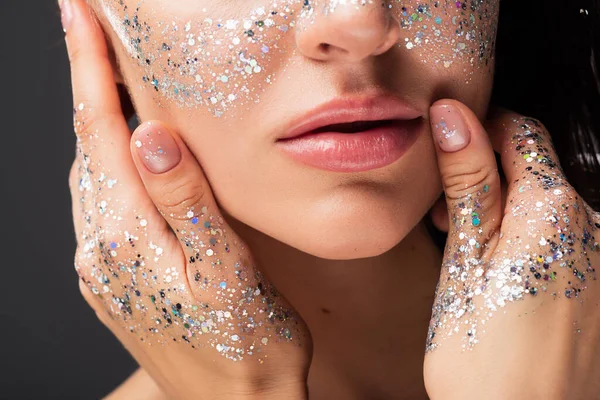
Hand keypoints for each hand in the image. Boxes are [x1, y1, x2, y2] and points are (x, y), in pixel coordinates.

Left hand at [62, 0, 310, 397]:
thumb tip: (149, 134)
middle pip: (87, 147)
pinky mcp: (113, 282)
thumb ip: (186, 202)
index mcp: (128, 238)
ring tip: (102, 79)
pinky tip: (120, 157)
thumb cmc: (248, 345)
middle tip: (88, 31)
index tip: (78, 15)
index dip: (88, 68)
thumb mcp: (227, 271)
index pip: (101, 132)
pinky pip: (98, 208)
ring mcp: (101, 269)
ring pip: (90, 176)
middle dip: (84, 83)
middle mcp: (100, 251)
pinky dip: (104, 166)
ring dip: (92, 122)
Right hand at [424, 100, 599, 398]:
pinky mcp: (592, 284)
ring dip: (500, 208)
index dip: (476, 130)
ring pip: (540, 203)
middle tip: (440, 212)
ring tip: (460, 245)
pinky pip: (555, 238)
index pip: (520, 130)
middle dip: (484, 174)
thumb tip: (453, 117)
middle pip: (532, 166)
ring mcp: (596, 257)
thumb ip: (467, 182)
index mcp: (553, 209)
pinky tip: (493, 271)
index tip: (443, 152)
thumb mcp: (462, 258)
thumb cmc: (482, 355)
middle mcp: (590, 225)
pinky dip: (521, 238)